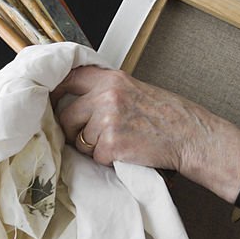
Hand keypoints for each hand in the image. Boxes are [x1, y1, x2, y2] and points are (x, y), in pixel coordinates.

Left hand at [52, 66, 211, 173]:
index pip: (69, 79)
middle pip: (67, 116)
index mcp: (111, 79)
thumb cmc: (166, 115)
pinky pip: (95, 157)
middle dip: (75, 130)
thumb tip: (73, 99)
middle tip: (95, 135)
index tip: (50, 100)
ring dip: (94, 146)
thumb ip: (105, 90)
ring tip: (120, 141)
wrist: (189, 135)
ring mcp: (108, 121)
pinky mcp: (112, 145)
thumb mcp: (134, 89)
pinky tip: (126, 151)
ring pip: (80, 140)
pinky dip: (107, 159)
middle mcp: (106, 96)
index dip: (55, 92)